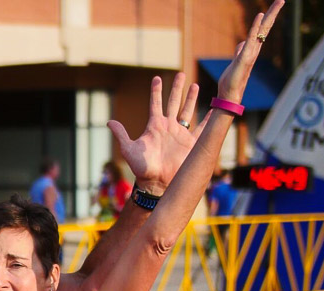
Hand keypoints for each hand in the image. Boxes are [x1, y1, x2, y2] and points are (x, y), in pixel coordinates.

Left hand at [108, 73, 202, 194]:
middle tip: (180, 74)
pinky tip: (214, 109)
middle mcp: (168, 127)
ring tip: (194, 84)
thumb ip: (121, 134)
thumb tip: (109, 122)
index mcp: (154, 126)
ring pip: (187, 111)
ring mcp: (181, 134)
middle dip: (176, 88)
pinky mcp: (192, 143)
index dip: (156, 91)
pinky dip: (209, 119)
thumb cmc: (142, 168)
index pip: (155, 104)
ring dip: (191, 98)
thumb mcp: (129, 149)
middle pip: (173, 102)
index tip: (157, 78)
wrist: (158, 182)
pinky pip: (203, 128)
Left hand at [217, 0, 283, 102]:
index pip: (261, 31)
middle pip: (266, 28)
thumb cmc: (231, 80)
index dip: (266, 19)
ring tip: (277, 3)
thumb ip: (239, 52)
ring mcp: (251, 53)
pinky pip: (251, 38)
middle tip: (282, 0)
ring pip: (262, 30)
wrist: (229, 94)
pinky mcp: (245, 57)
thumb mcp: (235, 61)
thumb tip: (242, 43)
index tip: (272, 7)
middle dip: (273, 13)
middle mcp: (254, 49)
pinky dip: (255, 26)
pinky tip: (259, 16)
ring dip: (269, 16)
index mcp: (252, 50)